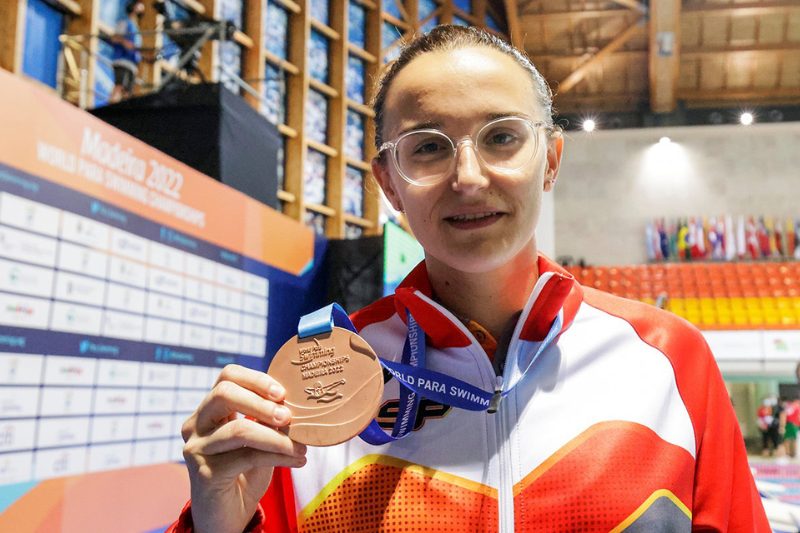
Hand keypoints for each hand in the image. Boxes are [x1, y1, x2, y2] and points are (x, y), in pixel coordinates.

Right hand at [181, 364, 306, 532]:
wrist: (225, 516)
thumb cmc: (244, 474)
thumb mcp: (259, 441)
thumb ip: (268, 421)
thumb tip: (295, 404)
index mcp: (209, 410)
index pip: (227, 376)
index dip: (256, 379)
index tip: (282, 392)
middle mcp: (196, 425)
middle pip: (224, 393)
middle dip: (261, 401)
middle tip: (288, 416)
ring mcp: (196, 448)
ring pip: (239, 429)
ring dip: (276, 436)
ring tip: (301, 446)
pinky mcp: (204, 473)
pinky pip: (246, 457)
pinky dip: (277, 456)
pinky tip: (297, 460)